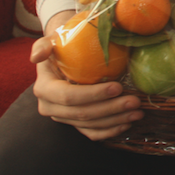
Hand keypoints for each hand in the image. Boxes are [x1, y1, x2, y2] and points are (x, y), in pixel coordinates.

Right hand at [30, 10, 142, 140]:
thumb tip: (37, 56)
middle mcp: (50, 107)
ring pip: (90, 125)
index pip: (68, 96)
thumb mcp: (50, 41)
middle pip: (82, 113)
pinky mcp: (74, 123)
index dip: (93, 95)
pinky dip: (109, 131)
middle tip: (135, 101)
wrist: (63, 57)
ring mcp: (63, 118)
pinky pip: (92, 133)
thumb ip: (43, 46)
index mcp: (44, 89)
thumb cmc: (61, 46)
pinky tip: (126, 124)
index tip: (117, 87)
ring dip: (116, 120)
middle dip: (111, 109)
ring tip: (137, 112)